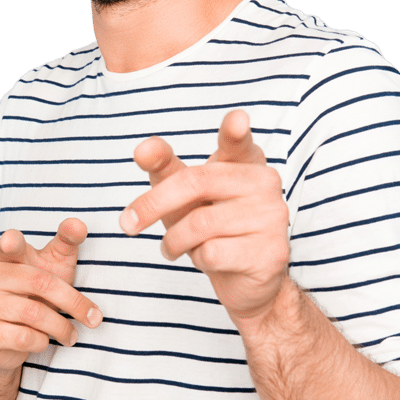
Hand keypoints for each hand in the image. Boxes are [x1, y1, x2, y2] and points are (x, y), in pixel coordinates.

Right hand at [0, 218, 100, 372]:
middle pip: (41, 282)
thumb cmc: (35, 293)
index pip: (10, 245)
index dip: (12, 243)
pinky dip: (42, 341)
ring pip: (33, 313)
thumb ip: (66, 242)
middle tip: (93, 318)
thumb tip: (78, 224)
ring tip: (71, 334)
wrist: (5, 339)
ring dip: (61, 327)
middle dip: (73, 303)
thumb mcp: (53, 265)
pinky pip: (23, 337)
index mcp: (1, 253)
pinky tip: (43, 340)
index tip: (13, 241)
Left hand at [120, 110, 289, 322]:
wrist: (246, 280)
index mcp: (245, 161)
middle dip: (153, 204)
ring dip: (174, 240)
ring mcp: (271, 217)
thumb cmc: (211, 226)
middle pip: (195, 183)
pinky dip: (198, 259)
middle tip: (127, 223)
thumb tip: (143, 149)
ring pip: (200, 224)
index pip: (238, 143)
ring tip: (173, 247)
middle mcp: (264, 183)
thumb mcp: (183, 193)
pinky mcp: (270, 253)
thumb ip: (164, 166)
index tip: (236, 119)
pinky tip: (206, 259)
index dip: (235, 131)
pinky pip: (213, 253)